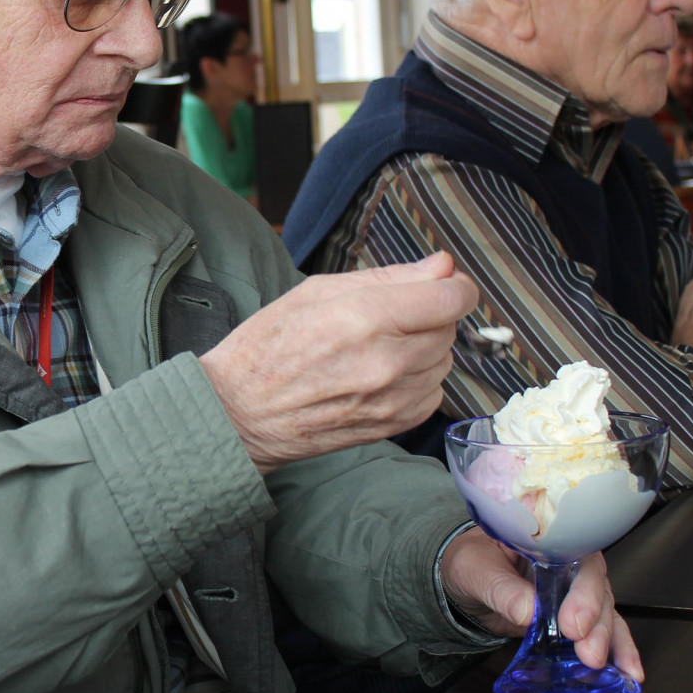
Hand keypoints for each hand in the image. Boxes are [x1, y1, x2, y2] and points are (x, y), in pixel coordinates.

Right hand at [200, 251, 477, 472]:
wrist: (238, 414)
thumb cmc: (267, 346)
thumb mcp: (315, 291)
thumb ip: (388, 277)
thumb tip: (441, 266)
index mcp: (365, 318)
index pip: (451, 298)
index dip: (454, 285)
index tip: (442, 282)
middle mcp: (387, 361)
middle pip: (448, 327)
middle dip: (430, 314)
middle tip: (388, 315)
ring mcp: (392, 399)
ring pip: (443, 360)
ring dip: (423, 348)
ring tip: (378, 347)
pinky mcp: (392, 426)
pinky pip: (433, 393)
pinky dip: (417, 380)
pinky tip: (380, 374)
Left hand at [439, 529, 642, 680]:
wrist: (462, 581)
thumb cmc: (470, 561)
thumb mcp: (476, 569)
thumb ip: (501, 588)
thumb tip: (529, 611)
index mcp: (549, 541)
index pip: (578, 558)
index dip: (582, 590)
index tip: (572, 622)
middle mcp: (570, 565)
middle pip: (597, 589)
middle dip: (596, 623)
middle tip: (587, 652)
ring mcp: (575, 593)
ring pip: (605, 613)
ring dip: (611, 642)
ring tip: (610, 668)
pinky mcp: (575, 620)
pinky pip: (603, 633)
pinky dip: (618, 652)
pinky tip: (629, 673)